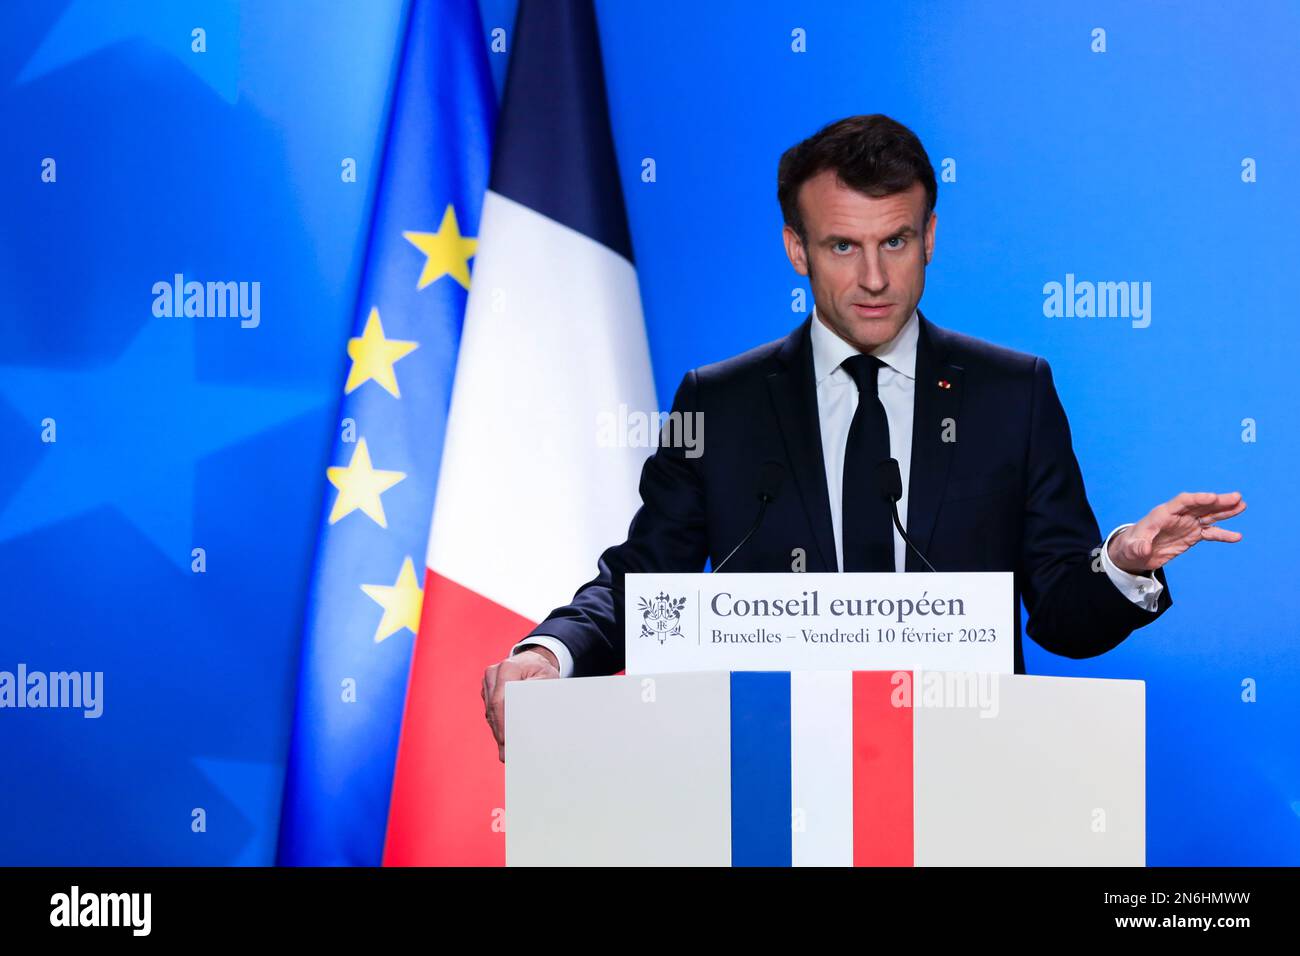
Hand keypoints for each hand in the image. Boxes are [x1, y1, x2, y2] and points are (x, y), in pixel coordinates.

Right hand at [482, 646, 559, 762]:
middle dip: (500, 732)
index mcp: (508, 668)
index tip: (507, 741)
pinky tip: (505, 739)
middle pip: (493, 709)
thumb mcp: (547, 680)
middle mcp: (493, 673)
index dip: (502, 723)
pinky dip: (498, 725)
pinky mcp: (487, 690)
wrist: (534, 660)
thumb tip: (527, 721)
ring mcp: (488, 681)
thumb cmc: (542, 671)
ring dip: (498, 731)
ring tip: (506, 751)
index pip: (500, 701)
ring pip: (490, 712)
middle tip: (507, 754)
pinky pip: (490, 711)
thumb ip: (536, 697)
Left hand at [1108, 491, 1245, 573]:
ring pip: (1208, 516)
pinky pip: (1210, 533)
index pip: (1182, 501)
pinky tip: (1237, 536)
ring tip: (1242, 506)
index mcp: (1162, 514)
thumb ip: (1137, 546)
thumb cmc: (1130, 546)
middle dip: (1218, 501)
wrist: (1134, 554)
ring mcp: (1186, 525)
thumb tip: (1143, 548)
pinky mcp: (1192, 536)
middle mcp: (1178, 516)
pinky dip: (1222, 534)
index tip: (1212, 497)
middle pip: (1200, 505)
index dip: (1197, 499)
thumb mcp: (1131, 547)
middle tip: (1237, 497)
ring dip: (1225, 511)